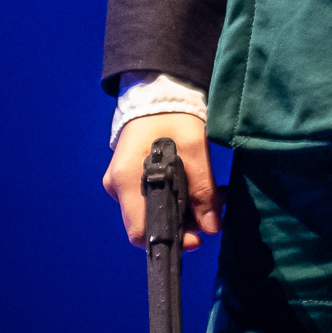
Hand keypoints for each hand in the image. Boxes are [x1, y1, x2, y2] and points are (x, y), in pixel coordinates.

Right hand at [102, 112, 221, 250]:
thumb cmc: (173, 117)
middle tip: (214, 210)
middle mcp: (117, 187)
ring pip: (152, 212)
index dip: (170, 239)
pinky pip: (152, 200)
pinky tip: (197, 189)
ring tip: (212, 197)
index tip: (198, 237)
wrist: (158, 94)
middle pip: (148, 223)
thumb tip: (212, 227)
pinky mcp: (130, 179)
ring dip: (184, 211)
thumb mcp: (194, 149)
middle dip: (184, 223)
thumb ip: (202, 190)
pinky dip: (175, 200)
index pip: (140, 230)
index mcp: (127, 179)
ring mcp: (120, 184)